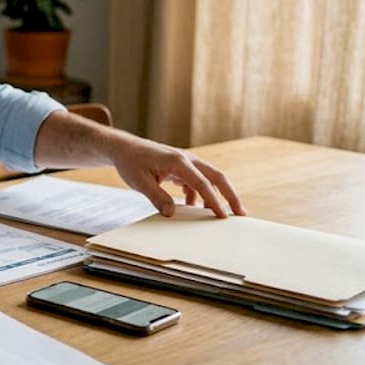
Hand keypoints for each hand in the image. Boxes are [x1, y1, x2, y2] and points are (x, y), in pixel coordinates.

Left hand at [110, 137, 245, 217]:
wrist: (124, 148)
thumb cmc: (130, 163)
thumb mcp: (139, 182)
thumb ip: (157, 197)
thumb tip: (171, 213)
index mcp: (178, 161)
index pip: (202, 183)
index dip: (214, 200)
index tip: (223, 216)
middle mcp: (186, 159)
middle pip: (216, 177)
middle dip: (230, 195)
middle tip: (241, 214)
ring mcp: (185, 162)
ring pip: (208, 179)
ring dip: (217, 195)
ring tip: (222, 214)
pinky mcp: (181, 168)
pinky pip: (196, 182)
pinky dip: (199, 194)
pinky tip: (194, 207)